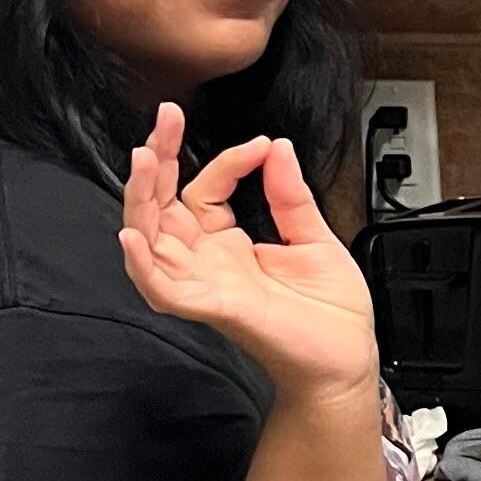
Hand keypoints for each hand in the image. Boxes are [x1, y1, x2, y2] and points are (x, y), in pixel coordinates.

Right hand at [117, 106, 377, 408]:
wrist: (346, 363)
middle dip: (158, 160)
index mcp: (229, 245)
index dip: (228, 161)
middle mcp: (208, 263)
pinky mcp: (213, 308)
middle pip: (162, 206)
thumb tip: (277, 148)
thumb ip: (289, 194)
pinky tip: (133, 235)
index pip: (205, 190)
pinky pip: (163, 289)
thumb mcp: (315, 238)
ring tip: (144, 159)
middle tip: (165, 117)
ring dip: (141, 199)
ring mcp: (206, 285)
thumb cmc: (330, 314)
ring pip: (151, 240)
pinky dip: (143, 264)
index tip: (262, 147)